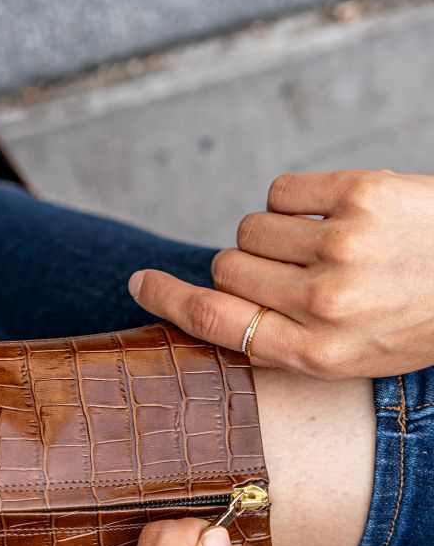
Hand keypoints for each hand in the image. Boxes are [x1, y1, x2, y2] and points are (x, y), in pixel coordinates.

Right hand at [129, 169, 433, 378]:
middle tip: (297, 270)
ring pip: (249, 227)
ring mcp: (342, 246)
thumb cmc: (419, 316)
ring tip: (328, 243)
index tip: (140, 282)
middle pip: (226, 268)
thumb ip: (284, 335)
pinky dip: (297, 200)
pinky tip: (337, 213)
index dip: (168, 299)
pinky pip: (280, 190)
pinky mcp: (360, 194)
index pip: (215, 322)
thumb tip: (210, 293)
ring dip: (275, 232)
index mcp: (319, 353)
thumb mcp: (352, 354)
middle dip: (247, 266)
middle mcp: (325, 304)